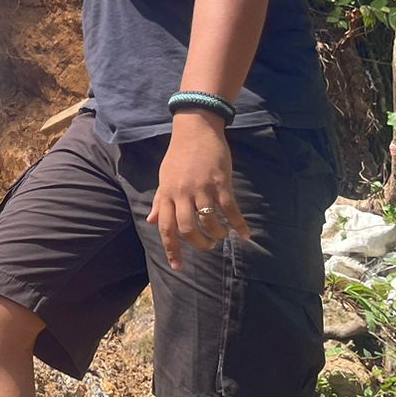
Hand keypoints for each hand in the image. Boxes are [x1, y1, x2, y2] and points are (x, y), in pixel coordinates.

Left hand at [146, 111, 251, 269]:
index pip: (165, 227)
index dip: (171, 248)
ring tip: (221, 236)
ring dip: (217, 234)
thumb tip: (150, 221)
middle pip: (188, 229)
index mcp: (167, 194)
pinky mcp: (220, 182)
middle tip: (207, 247)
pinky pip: (230, 210)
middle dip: (199, 244)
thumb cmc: (179, 156)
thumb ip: (159, 201)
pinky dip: (239, 225)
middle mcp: (182, 193)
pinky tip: (245, 234)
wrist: (195, 129)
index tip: (178, 267)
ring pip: (209, 221)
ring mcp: (201, 188)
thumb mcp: (164, 178)